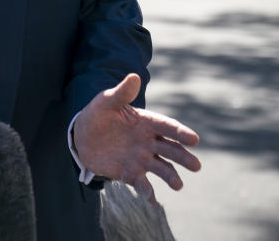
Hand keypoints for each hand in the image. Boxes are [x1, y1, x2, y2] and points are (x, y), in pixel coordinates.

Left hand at [73, 73, 200, 203]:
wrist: (82, 136)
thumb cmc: (97, 115)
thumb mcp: (106, 102)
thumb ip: (121, 93)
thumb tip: (134, 76)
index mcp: (146, 122)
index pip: (167, 127)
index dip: (181, 133)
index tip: (194, 139)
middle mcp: (148, 142)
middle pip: (170, 149)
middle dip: (183, 157)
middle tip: (195, 166)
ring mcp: (141, 158)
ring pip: (161, 168)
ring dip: (170, 176)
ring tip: (178, 185)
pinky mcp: (130, 173)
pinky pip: (142, 184)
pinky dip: (148, 193)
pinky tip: (152, 202)